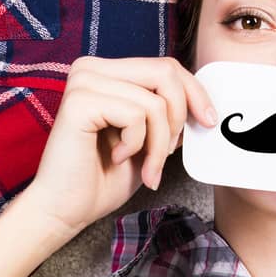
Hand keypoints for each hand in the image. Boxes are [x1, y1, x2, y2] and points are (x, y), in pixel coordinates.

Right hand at [17, 56, 216, 238]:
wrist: (67, 210)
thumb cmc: (105, 176)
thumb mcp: (150, 137)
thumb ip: (169, 111)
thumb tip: (202, 101)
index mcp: (108, 71)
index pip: (167, 66)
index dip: (195, 93)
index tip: (208, 121)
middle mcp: (92, 68)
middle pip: (166, 72)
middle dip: (179, 117)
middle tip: (171, 152)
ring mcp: (83, 82)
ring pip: (155, 101)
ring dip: (160, 143)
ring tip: (146, 166)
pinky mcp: (79, 101)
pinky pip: (136, 115)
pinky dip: (137, 144)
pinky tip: (117, 157)